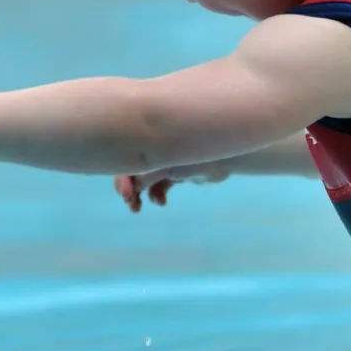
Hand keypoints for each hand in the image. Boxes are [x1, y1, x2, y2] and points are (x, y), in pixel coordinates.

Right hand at [114, 160, 230, 212]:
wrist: (229, 158)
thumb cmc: (198, 157)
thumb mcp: (169, 167)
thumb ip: (148, 176)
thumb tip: (132, 189)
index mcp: (151, 142)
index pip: (127, 159)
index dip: (122, 176)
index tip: (125, 193)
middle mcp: (157, 150)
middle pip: (133, 170)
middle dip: (128, 187)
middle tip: (130, 203)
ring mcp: (166, 162)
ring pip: (145, 180)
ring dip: (139, 194)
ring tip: (136, 208)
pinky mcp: (177, 174)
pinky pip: (159, 186)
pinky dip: (156, 195)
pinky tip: (161, 202)